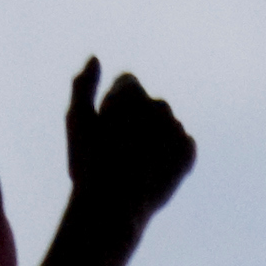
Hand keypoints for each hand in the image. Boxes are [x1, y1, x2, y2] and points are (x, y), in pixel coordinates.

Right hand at [64, 57, 195, 221]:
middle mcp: (157, 104)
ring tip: (137, 164)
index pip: (128, 82)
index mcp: (130, 93)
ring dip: (156, 137)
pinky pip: (183, 145)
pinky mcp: (189, 151)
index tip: (107, 129)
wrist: (114, 207)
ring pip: (166, 124)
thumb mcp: (76, 121)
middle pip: (148, 104)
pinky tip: (154, 171)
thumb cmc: (89, 164)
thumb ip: (83, 84)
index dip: (115, 105)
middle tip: (120, 151)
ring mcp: (175, 128)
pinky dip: (172, 155)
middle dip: (138, 120)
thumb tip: (95, 58)